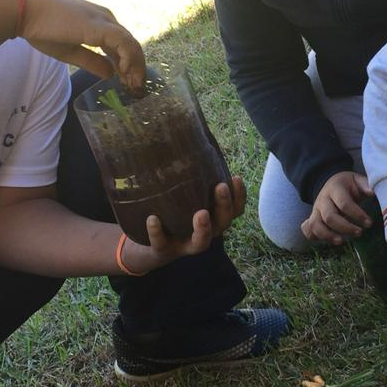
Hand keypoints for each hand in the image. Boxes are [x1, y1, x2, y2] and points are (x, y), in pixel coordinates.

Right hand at [16, 0, 145, 90]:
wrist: (25, 11)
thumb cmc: (42, 29)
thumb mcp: (71, 51)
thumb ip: (92, 61)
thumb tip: (111, 74)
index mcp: (99, 24)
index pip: (122, 45)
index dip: (128, 65)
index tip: (127, 83)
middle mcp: (106, 19)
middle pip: (130, 45)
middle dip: (136, 68)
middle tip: (135, 88)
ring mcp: (105, 21)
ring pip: (131, 44)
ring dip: (136, 66)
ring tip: (133, 85)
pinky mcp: (101, 26)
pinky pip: (124, 43)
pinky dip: (129, 59)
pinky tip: (124, 73)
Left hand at [120, 177, 246, 272]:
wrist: (148, 246)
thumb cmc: (171, 213)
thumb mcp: (184, 195)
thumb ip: (192, 177)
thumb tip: (192, 136)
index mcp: (213, 219)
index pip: (235, 210)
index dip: (239, 196)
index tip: (236, 177)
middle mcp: (204, 234)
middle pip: (223, 223)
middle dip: (224, 205)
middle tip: (219, 186)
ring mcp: (184, 245)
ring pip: (201, 242)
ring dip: (203, 228)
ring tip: (201, 213)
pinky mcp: (163, 251)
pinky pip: (161, 244)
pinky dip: (157, 232)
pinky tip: (152, 219)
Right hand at [301, 171, 373, 244]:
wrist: (331, 182)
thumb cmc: (348, 185)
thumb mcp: (357, 180)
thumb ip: (365, 185)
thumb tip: (372, 192)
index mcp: (335, 188)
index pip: (344, 204)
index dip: (357, 215)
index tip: (369, 223)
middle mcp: (323, 200)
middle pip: (329, 217)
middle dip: (345, 228)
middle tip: (360, 233)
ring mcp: (316, 210)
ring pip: (316, 225)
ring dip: (328, 236)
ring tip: (341, 241)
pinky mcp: (313, 218)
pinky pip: (308, 230)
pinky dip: (314, 237)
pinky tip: (328, 241)